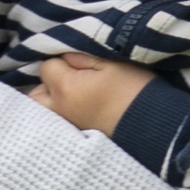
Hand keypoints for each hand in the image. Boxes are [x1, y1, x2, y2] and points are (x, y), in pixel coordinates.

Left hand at [29, 52, 154, 136]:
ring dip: (51, 98)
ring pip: (44, 109)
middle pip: (36, 92)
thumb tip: (65, 54)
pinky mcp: (77, 135)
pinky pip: (57, 121)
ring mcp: (66, 126)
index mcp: (64, 88)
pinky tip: (80, 106)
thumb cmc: (134, 90)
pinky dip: (61, 112)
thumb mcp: (111, 62)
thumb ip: (81, 55)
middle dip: (49, 81)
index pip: (47, 65)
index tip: (82, 61)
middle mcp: (58, 110)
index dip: (63, 59)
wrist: (153, 126)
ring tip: (73, 92)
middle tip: (71, 76)